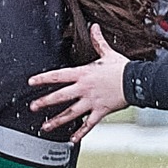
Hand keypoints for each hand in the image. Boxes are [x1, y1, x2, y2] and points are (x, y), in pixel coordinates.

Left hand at [30, 24, 131, 138]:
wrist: (137, 81)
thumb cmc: (122, 68)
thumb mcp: (108, 53)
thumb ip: (98, 41)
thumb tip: (94, 27)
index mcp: (83, 74)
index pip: (58, 76)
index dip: (43, 78)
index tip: (31, 82)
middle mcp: (84, 88)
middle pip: (60, 96)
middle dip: (44, 102)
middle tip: (32, 107)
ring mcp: (91, 101)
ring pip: (70, 113)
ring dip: (56, 121)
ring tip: (45, 127)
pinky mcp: (100, 111)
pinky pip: (88, 124)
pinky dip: (80, 133)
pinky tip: (71, 139)